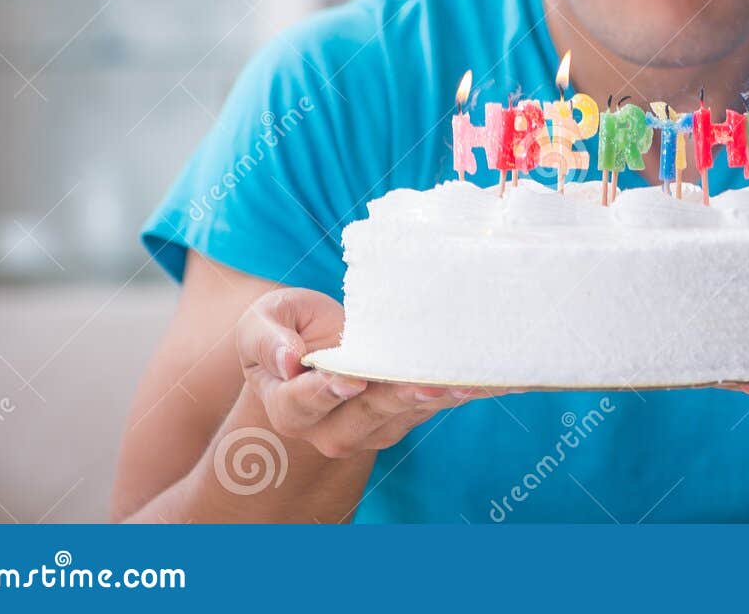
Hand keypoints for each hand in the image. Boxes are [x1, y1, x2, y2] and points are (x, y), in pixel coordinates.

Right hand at [236, 288, 506, 459]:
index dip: (328, 391)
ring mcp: (369, 427)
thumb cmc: (284, 329)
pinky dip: (457, 392)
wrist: (312, 346)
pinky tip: (486, 380)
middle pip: (364, 415)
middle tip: (428, 386)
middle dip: (398, 399)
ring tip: (467, 384)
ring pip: (403, 416)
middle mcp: (328, 427)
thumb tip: (287, 361)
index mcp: (287, 405)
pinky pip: (429, 407)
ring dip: (437, 400)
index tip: (351, 380)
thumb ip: (266, 340)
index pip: (305, 401)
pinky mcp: (401, 417)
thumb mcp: (263, 322)